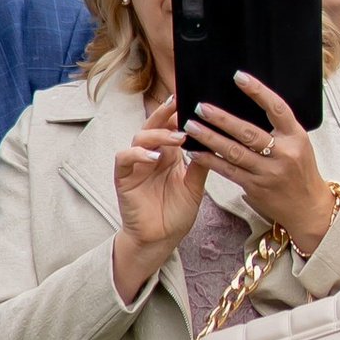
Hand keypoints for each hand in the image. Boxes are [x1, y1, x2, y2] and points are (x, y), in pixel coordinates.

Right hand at [112, 94, 207, 300]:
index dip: (178, 112)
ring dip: (158, 134)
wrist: (160, 240)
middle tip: (181, 103)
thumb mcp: (194, 186)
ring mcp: (135, 165)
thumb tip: (215, 139)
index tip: (194, 98)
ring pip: (140, 137)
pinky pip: (124, 158)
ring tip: (178, 137)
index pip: (171, 126)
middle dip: (166, 112)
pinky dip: (137, 154)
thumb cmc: (175, 214)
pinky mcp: (123, 178)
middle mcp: (151, 155)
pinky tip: (153, 156)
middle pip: (154, 124)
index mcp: (168, 154)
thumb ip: (201, 164)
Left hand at [185, 73, 334, 261]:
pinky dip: (210, 160)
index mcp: (296, 136)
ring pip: (234, 152)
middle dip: (221, 118)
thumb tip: (248, 105)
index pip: (276, 108)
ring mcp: (268, 172)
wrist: (308, 208)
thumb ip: (278, 128)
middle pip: (248, 132)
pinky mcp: (255, 187)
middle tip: (201, 106)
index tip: (239, 76)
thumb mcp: (298, 144)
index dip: (258, 91)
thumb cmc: (300, 170)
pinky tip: (196, 152)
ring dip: (210, 138)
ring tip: (191, 126)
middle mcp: (283, 153)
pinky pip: (228, 171)